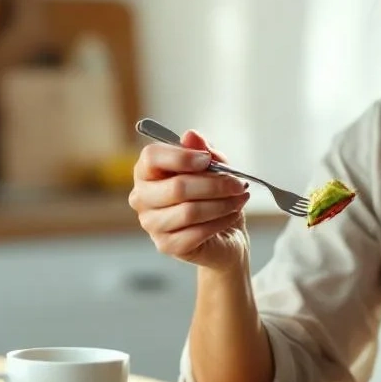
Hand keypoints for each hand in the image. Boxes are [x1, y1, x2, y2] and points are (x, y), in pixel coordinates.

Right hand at [129, 130, 250, 273]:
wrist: (224, 234)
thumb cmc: (212, 196)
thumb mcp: (214, 167)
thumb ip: (202, 151)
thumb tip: (191, 135)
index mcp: (147, 172)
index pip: (152, 157)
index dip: (182, 156)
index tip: (207, 160)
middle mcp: (141, 198)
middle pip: (177, 187)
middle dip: (215, 184)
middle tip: (238, 183)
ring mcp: (151, 224)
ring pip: (190, 211)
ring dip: (222, 204)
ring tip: (239, 198)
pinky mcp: (167, 246)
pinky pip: (197, 232)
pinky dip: (221, 221)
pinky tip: (232, 214)